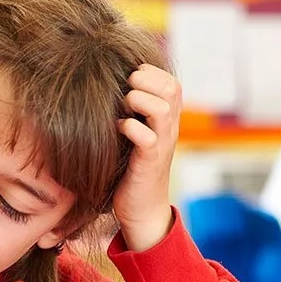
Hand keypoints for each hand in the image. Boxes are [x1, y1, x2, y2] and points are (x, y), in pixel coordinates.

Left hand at [115, 64, 182, 251]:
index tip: (128, 78)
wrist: (142, 208)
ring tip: (123, 108)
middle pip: (171, 88)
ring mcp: (163, 144)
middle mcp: (170, 128)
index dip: (151, 73)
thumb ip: (132, 112)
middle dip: (145, 80)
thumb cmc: (132, 167)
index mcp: (168, 119)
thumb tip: (109, 85)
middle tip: (125, 88)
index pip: (171, 82)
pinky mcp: (150, 162)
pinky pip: (147, 138)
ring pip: (162, 109)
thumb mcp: (136, 134)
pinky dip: (130, 128)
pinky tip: (118, 130)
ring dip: (138, 101)